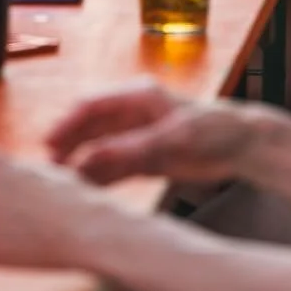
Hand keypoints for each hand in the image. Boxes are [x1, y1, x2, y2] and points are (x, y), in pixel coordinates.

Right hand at [46, 83, 266, 187]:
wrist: (242, 145)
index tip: (49, 142)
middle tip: (50, 169)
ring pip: (99, 151)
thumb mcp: (175, 137)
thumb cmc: (213, 129)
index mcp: (137, 97)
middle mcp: (132, 115)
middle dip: (68, 146)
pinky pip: (115, 169)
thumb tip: (95, 156)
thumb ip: (135, 147)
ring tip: (63, 186)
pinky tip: (86, 194)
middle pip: (89, 129)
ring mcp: (137, 138)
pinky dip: (100, 180)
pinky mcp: (145, 159)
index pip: (91, 106)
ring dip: (81, 166)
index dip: (67, 123)